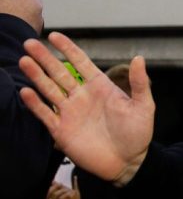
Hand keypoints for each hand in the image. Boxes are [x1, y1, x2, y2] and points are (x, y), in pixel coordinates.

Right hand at [0, 0, 43, 34]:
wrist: (3, 49)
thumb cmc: (0, 21)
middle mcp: (36, 11)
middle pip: (32, 0)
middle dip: (20, 1)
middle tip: (5, 3)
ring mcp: (36, 25)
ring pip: (30, 15)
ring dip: (20, 14)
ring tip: (5, 18)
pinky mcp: (33, 37)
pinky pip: (27, 27)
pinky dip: (20, 25)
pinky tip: (7, 29)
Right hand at [19, 33, 153, 184]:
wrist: (128, 163)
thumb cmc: (138, 134)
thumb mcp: (143, 106)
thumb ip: (139, 83)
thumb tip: (139, 58)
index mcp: (100, 88)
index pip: (81, 63)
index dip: (68, 49)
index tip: (54, 35)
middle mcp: (82, 97)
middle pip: (59, 73)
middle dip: (44, 58)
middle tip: (30, 43)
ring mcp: (70, 113)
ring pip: (49, 90)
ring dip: (36, 76)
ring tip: (24, 61)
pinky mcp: (62, 130)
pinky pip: (45, 114)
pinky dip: (35, 104)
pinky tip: (26, 92)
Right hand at [41, 181, 66, 198]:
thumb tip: (49, 195)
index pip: (44, 192)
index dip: (49, 186)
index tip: (53, 182)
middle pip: (49, 191)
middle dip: (55, 186)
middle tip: (60, 184)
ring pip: (55, 194)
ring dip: (61, 190)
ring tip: (66, 189)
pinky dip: (65, 195)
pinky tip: (69, 194)